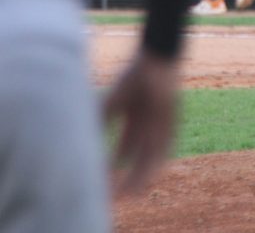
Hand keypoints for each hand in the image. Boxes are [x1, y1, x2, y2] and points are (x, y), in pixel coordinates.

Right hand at [103, 52, 179, 196]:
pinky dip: (158, 162)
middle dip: (127, 174)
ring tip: (132, 193)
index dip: (113, 164)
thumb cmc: (132, 77)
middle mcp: (149, 125)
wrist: (156, 62)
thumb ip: (99, 121)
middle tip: (117, 193)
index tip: (102, 180)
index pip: (124, 149)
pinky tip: (151, 177)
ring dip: (142, 175)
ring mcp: (161, 124)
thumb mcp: (111, 102)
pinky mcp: (172, 122)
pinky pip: (167, 147)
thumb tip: (80, 140)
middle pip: (138, 156)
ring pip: (152, 156)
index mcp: (134, 118)